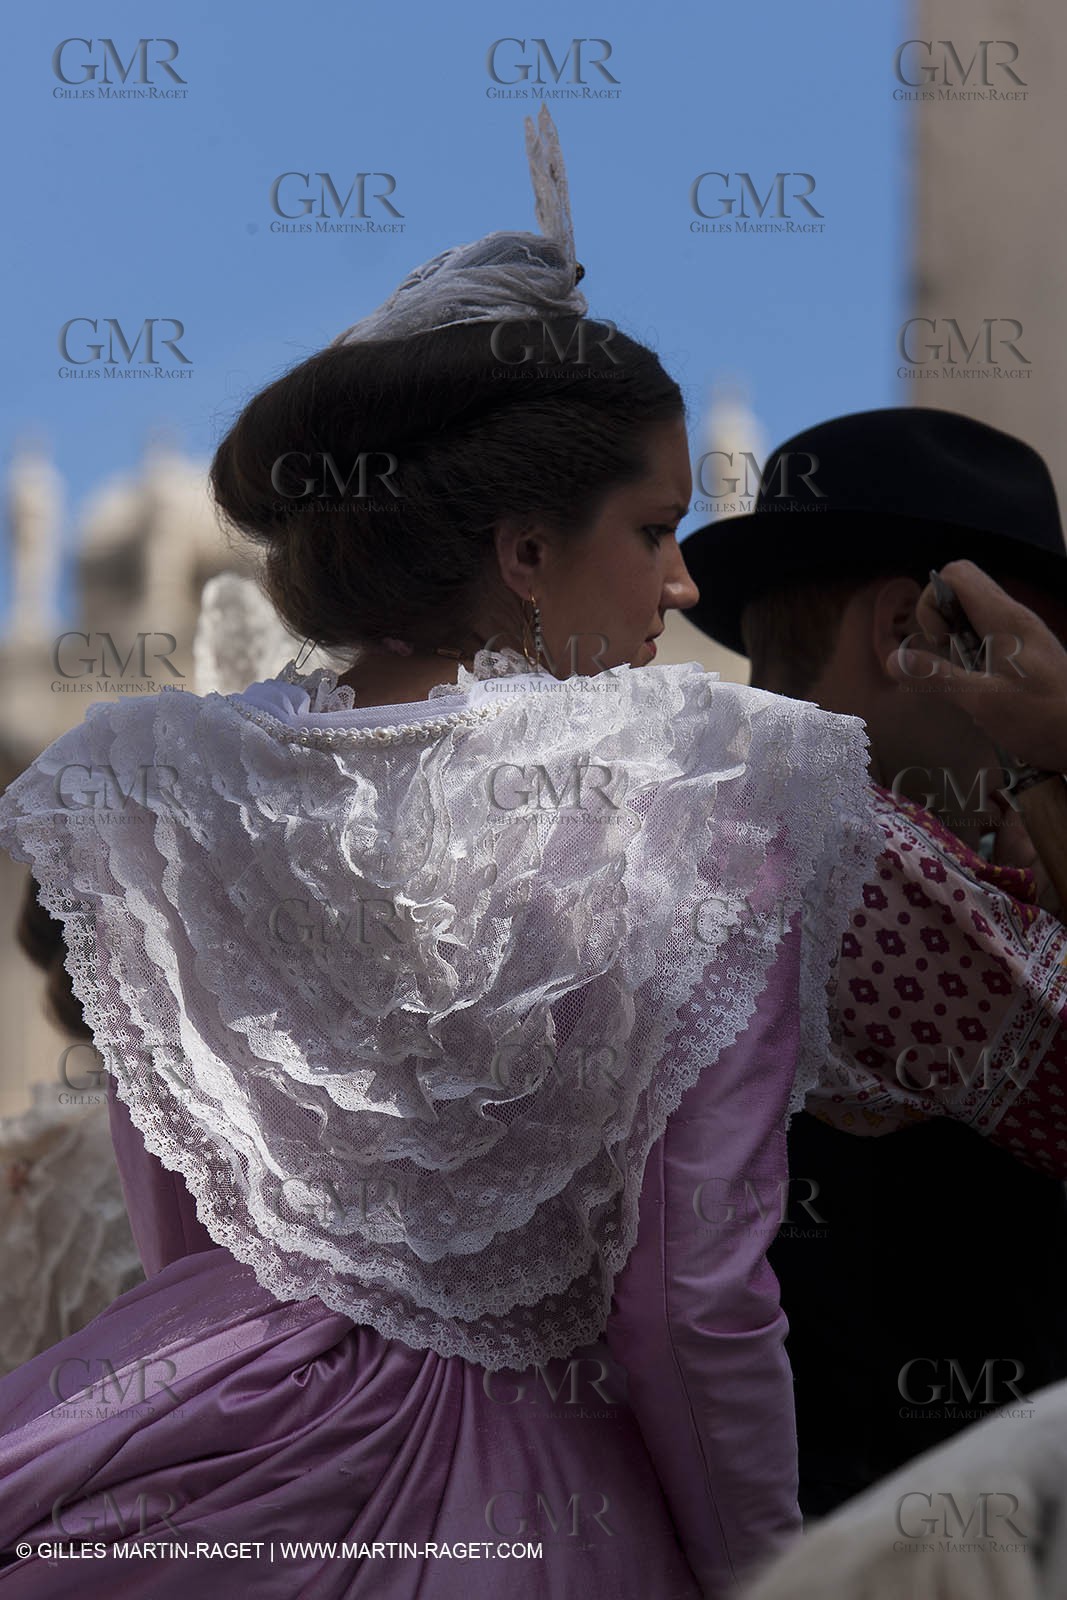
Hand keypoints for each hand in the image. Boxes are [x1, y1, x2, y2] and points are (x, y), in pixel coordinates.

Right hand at [886, 560, 1066, 772]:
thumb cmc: (1043, 718)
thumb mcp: (984, 700)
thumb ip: (938, 677)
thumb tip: (892, 659)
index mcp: (1004, 617)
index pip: (956, 574)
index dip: (934, 603)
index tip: (940, 643)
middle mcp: (1013, 617)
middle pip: (960, 594)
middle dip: (940, 625)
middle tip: (949, 663)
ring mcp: (1021, 635)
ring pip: (972, 619)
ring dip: (955, 645)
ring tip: (965, 681)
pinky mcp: (1026, 654)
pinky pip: (987, 640)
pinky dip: (972, 658)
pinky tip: (981, 690)